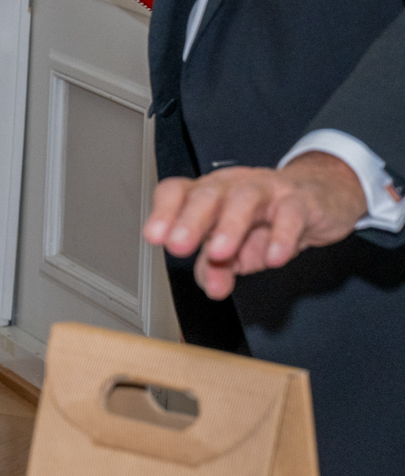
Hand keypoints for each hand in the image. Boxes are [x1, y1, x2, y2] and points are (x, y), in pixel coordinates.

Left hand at [142, 152, 368, 298]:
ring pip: (245, 199)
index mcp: (209, 194)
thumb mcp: (240, 246)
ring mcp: (268, 189)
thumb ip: (218, 267)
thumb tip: (211, 288)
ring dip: (229, 226)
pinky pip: (291, 214)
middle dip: (190, 220)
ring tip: (218, 253)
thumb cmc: (270, 218)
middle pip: (207, 194)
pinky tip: (274, 257)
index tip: (154, 237)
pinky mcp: (301, 201)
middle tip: (178, 246)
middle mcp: (233, 186)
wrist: (322, 197)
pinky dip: (282, 236)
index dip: (163, 211)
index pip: (178, 192)